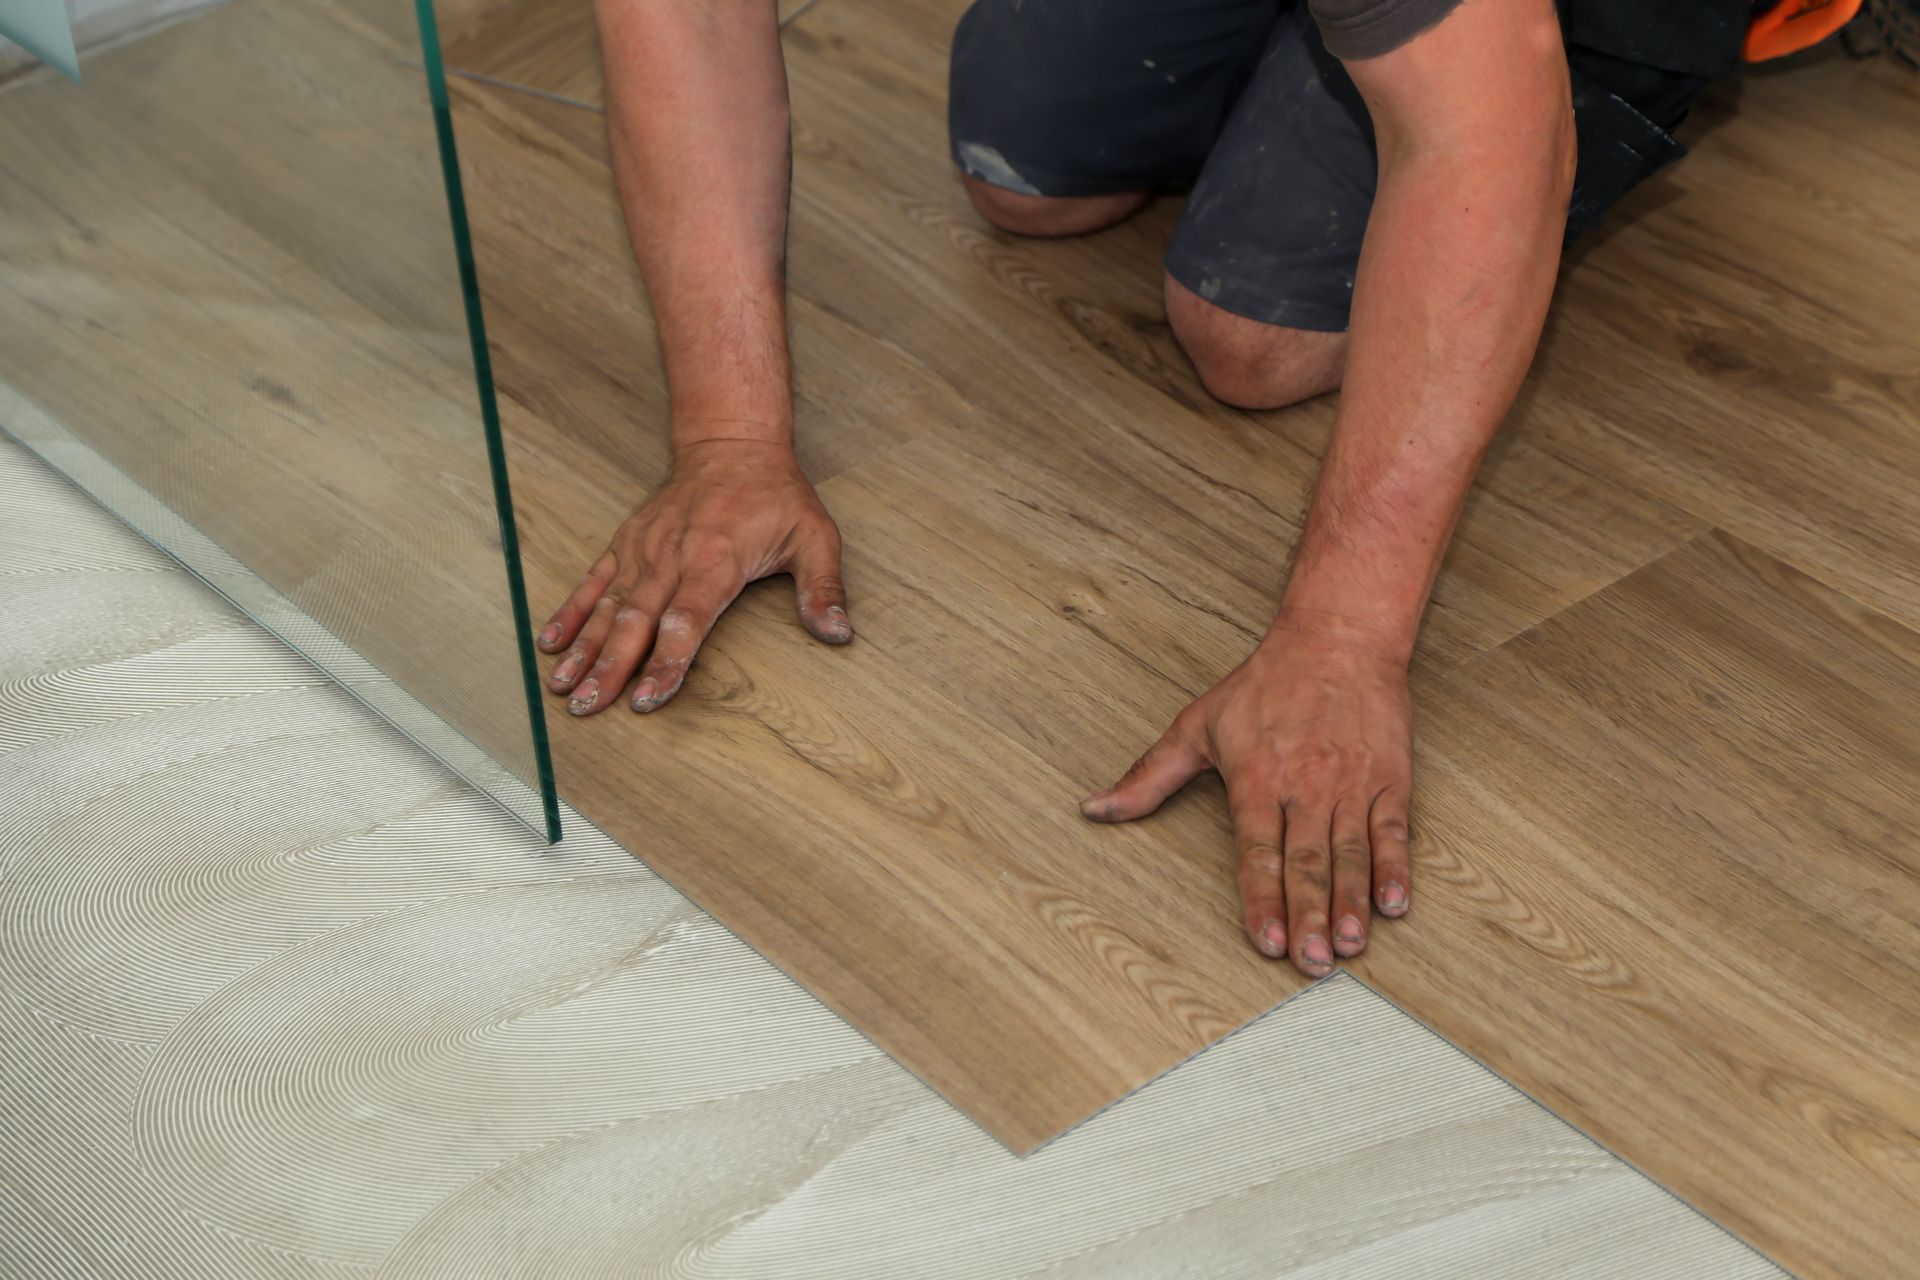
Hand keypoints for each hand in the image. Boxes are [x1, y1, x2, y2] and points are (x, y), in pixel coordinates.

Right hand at [537, 439, 849, 714]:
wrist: (731, 442)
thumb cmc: (777, 495)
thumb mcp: (816, 537)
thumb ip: (823, 589)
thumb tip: (839, 634)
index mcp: (717, 559)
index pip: (687, 620)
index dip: (667, 660)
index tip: (648, 697)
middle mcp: (672, 556)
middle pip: (636, 620)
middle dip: (610, 668)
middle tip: (587, 708)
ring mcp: (644, 549)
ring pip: (608, 606)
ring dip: (584, 649)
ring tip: (562, 688)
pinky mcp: (626, 542)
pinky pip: (593, 581)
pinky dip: (570, 612)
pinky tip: (551, 644)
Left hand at [1080, 615, 1412, 976]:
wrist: (1338, 638)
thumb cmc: (1263, 683)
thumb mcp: (1196, 725)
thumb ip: (1148, 776)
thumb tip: (1094, 809)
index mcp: (1256, 779)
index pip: (1256, 851)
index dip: (1262, 899)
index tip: (1266, 941)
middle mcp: (1305, 787)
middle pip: (1306, 862)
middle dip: (1309, 917)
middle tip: (1311, 963)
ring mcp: (1351, 784)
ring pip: (1350, 854)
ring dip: (1351, 902)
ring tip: (1351, 945)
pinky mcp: (1390, 778)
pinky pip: (1392, 831)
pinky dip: (1395, 869)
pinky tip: (1394, 905)